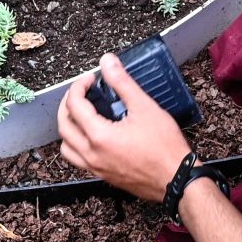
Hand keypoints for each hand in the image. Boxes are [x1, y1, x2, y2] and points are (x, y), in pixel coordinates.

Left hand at [55, 51, 190, 201]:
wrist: (177, 179)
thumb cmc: (165, 148)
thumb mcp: (145, 107)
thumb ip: (122, 82)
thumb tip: (108, 62)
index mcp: (99, 136)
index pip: (74, 105)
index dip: (79, 86)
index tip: (90, 79)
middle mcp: (92, 154)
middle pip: (64, 126)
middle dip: (68, 104)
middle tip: (80, 92)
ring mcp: (95, 168)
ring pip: (67, 147)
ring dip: (68, 127)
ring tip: (81, 114)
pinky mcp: (103, 176)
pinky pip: (78, 159)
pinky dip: (77, 144)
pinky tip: (92, 135)